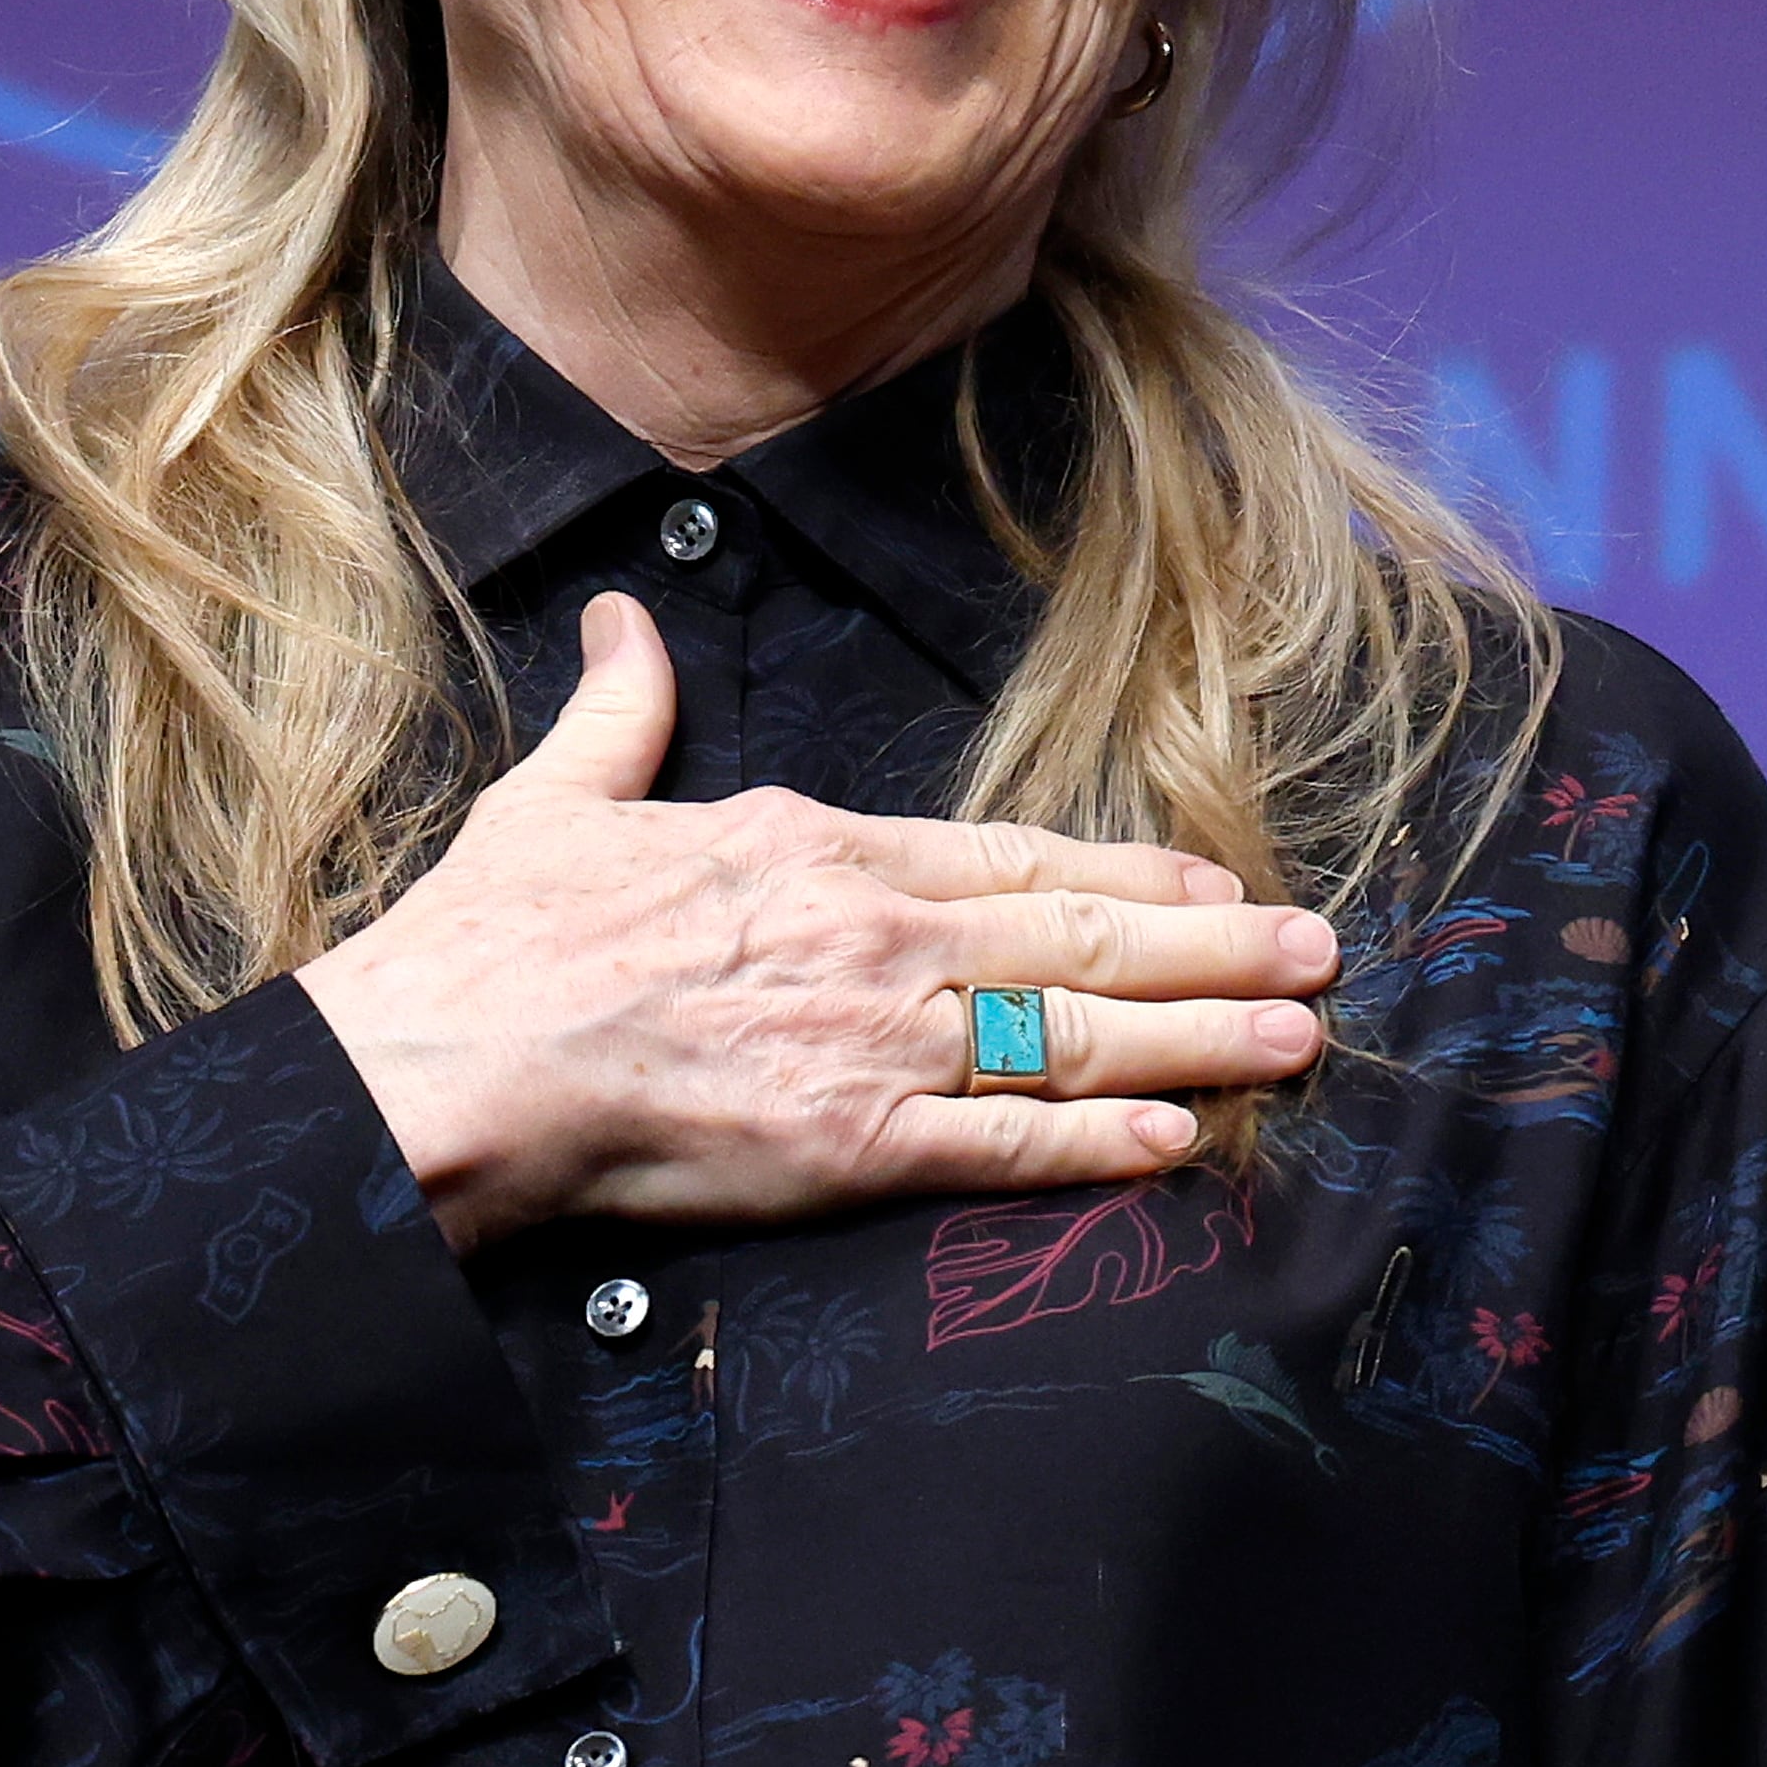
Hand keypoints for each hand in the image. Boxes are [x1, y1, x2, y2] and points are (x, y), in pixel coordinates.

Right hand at [295, 592, 1338, 1252]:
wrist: (447, 1063)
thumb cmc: (493, 939)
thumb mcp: (560, 796)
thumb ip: (620, 710)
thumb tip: (621, 620)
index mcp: (816, 849)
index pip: (1009, 856)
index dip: (1124, 869)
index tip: (1207, 878)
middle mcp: (872, 936)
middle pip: (1076, 939)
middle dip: (1211, 948)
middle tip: (1319, 952)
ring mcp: (871, 1043)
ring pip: (1070, 1037)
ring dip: (1198, 1039)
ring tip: (1298, 1042)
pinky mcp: (848, 1146)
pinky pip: (1002, 1146)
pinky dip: (1099, 1145)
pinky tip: (1183, 1140)